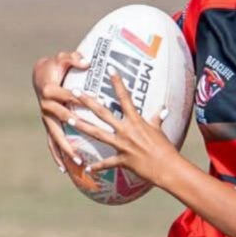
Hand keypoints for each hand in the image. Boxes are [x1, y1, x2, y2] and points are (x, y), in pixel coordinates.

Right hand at [32, 50, 87, 170]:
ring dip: (67, 151)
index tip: (98, 105)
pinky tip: (65, 169)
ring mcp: (46, 118)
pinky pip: (52, 143)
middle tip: (90, 137)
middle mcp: (46, 106)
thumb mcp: (62, 58)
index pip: (68, 97)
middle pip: (62, 120)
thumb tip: (87, 61)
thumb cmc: (55, 66)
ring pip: (56, 137)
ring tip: (79, 163)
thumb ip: (74, 59)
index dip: (82, 100)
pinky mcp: (48, 125)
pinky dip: (57, 156)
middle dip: (76, 128)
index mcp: (51, 91)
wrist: (39, 75)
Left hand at [70, 71, 180, 189]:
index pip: (125, 97)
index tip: (109, 68)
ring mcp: (122, 145)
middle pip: (103, 113)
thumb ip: (157, 119)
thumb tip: (164, 110)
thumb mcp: (159, 131)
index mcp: (136, 121)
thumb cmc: (165, 148)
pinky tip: (86, 168)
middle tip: (74, 92)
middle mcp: (126, 130)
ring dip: (82, 126)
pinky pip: (106, 163)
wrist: (167, 167)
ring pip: (97, 134)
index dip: (117, 82)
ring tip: (68, 120)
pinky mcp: (121, 160)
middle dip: (88, 102)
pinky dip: (97, 167)